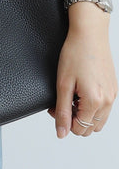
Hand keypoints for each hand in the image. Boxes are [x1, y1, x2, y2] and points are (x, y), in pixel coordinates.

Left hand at [48, 6, 116, 137]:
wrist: (89, 35)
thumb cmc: (74, 55)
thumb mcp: (63, 84)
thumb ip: (62, 111)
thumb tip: (61, 132)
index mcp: (95, 101)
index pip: (80, 129)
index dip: (64, 122)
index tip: (56, 107)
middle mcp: (108, 100)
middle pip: (90, 129)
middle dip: (74, 120)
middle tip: (62, 101)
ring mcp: (113, 95)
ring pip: (98, 121)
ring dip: (84, 115)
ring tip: (72, 97)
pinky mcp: (114, 89)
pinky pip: (104, 109)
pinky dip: (92, 107)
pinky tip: (81, 92)